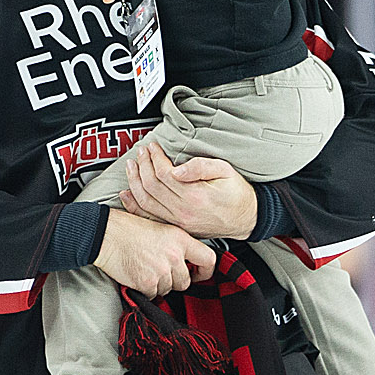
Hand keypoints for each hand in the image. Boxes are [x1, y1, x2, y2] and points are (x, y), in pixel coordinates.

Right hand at [93, 209, 215, 298]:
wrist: (106, 234)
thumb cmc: (129, 229)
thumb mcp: (161, 227)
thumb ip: (178, 244)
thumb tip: (189, 261)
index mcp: (180, 239)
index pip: (208, 259)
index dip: (206, 271)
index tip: (199, 274)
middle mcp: (174, 255)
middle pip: (186, 281)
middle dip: (175, 280)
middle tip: (160, 270)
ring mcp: (161, 270)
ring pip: (169, 289)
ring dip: (159, 284)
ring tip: (146, 268)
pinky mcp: (147, 282)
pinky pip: (153, 294)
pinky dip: (145, 288)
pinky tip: (138, 274)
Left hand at [120, 143, 257, 239]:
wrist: (247, 219)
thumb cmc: (237, 193)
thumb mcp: (225, 171)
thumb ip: (200, 167)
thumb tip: (176, 168)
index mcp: (195, 196)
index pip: (164, 174)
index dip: (155, 157)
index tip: (153, 146)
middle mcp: (183, 212)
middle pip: (151, 187)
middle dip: (142, 166)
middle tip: (140, 152)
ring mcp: (178, 222)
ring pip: (146, 203)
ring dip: (135, 183)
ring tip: (131, 166)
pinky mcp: (177, 227)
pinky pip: (150, 217)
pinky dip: (135, 206)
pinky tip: (127, 195)